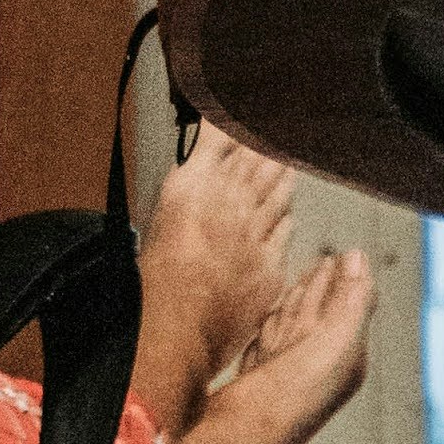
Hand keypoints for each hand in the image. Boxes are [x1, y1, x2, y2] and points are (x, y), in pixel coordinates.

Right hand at [145, 118, 299, 362]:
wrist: (178, 324)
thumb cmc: (154, 279)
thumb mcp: (158, 214)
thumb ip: (184, 190)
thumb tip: (197, 176)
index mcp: (196, 183)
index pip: (223, 139)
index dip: (237, 128)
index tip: (243, 119)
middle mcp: (231, 200)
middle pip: (257, 161)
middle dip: (267, 147)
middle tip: (277, 136)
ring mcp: (255, 231)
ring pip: (277, 193)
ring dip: (283, 176)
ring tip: (288, 165)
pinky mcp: (270, 261)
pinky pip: (285, 231)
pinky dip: (286, 218)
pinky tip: (288, 213)